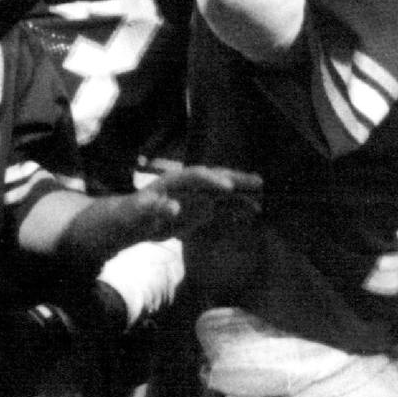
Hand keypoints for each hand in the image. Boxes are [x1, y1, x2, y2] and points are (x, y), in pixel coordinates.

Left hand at [141, 162, 262, 236]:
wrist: (136, 220)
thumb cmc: (134, 215)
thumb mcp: (139, 214)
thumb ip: (154, 210)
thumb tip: (172, 208)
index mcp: (173, 181)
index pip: (195, 176)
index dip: (212, 180)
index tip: (228, 187)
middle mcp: (189, 184)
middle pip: (215, 177)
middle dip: (236, 179)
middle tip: (258, 182)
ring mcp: (198, 194)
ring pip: (224, 189)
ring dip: (243, 191)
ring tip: (262, 193)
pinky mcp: (203, 207)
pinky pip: (224, 204)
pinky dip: (239, 206)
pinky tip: (254, 210)